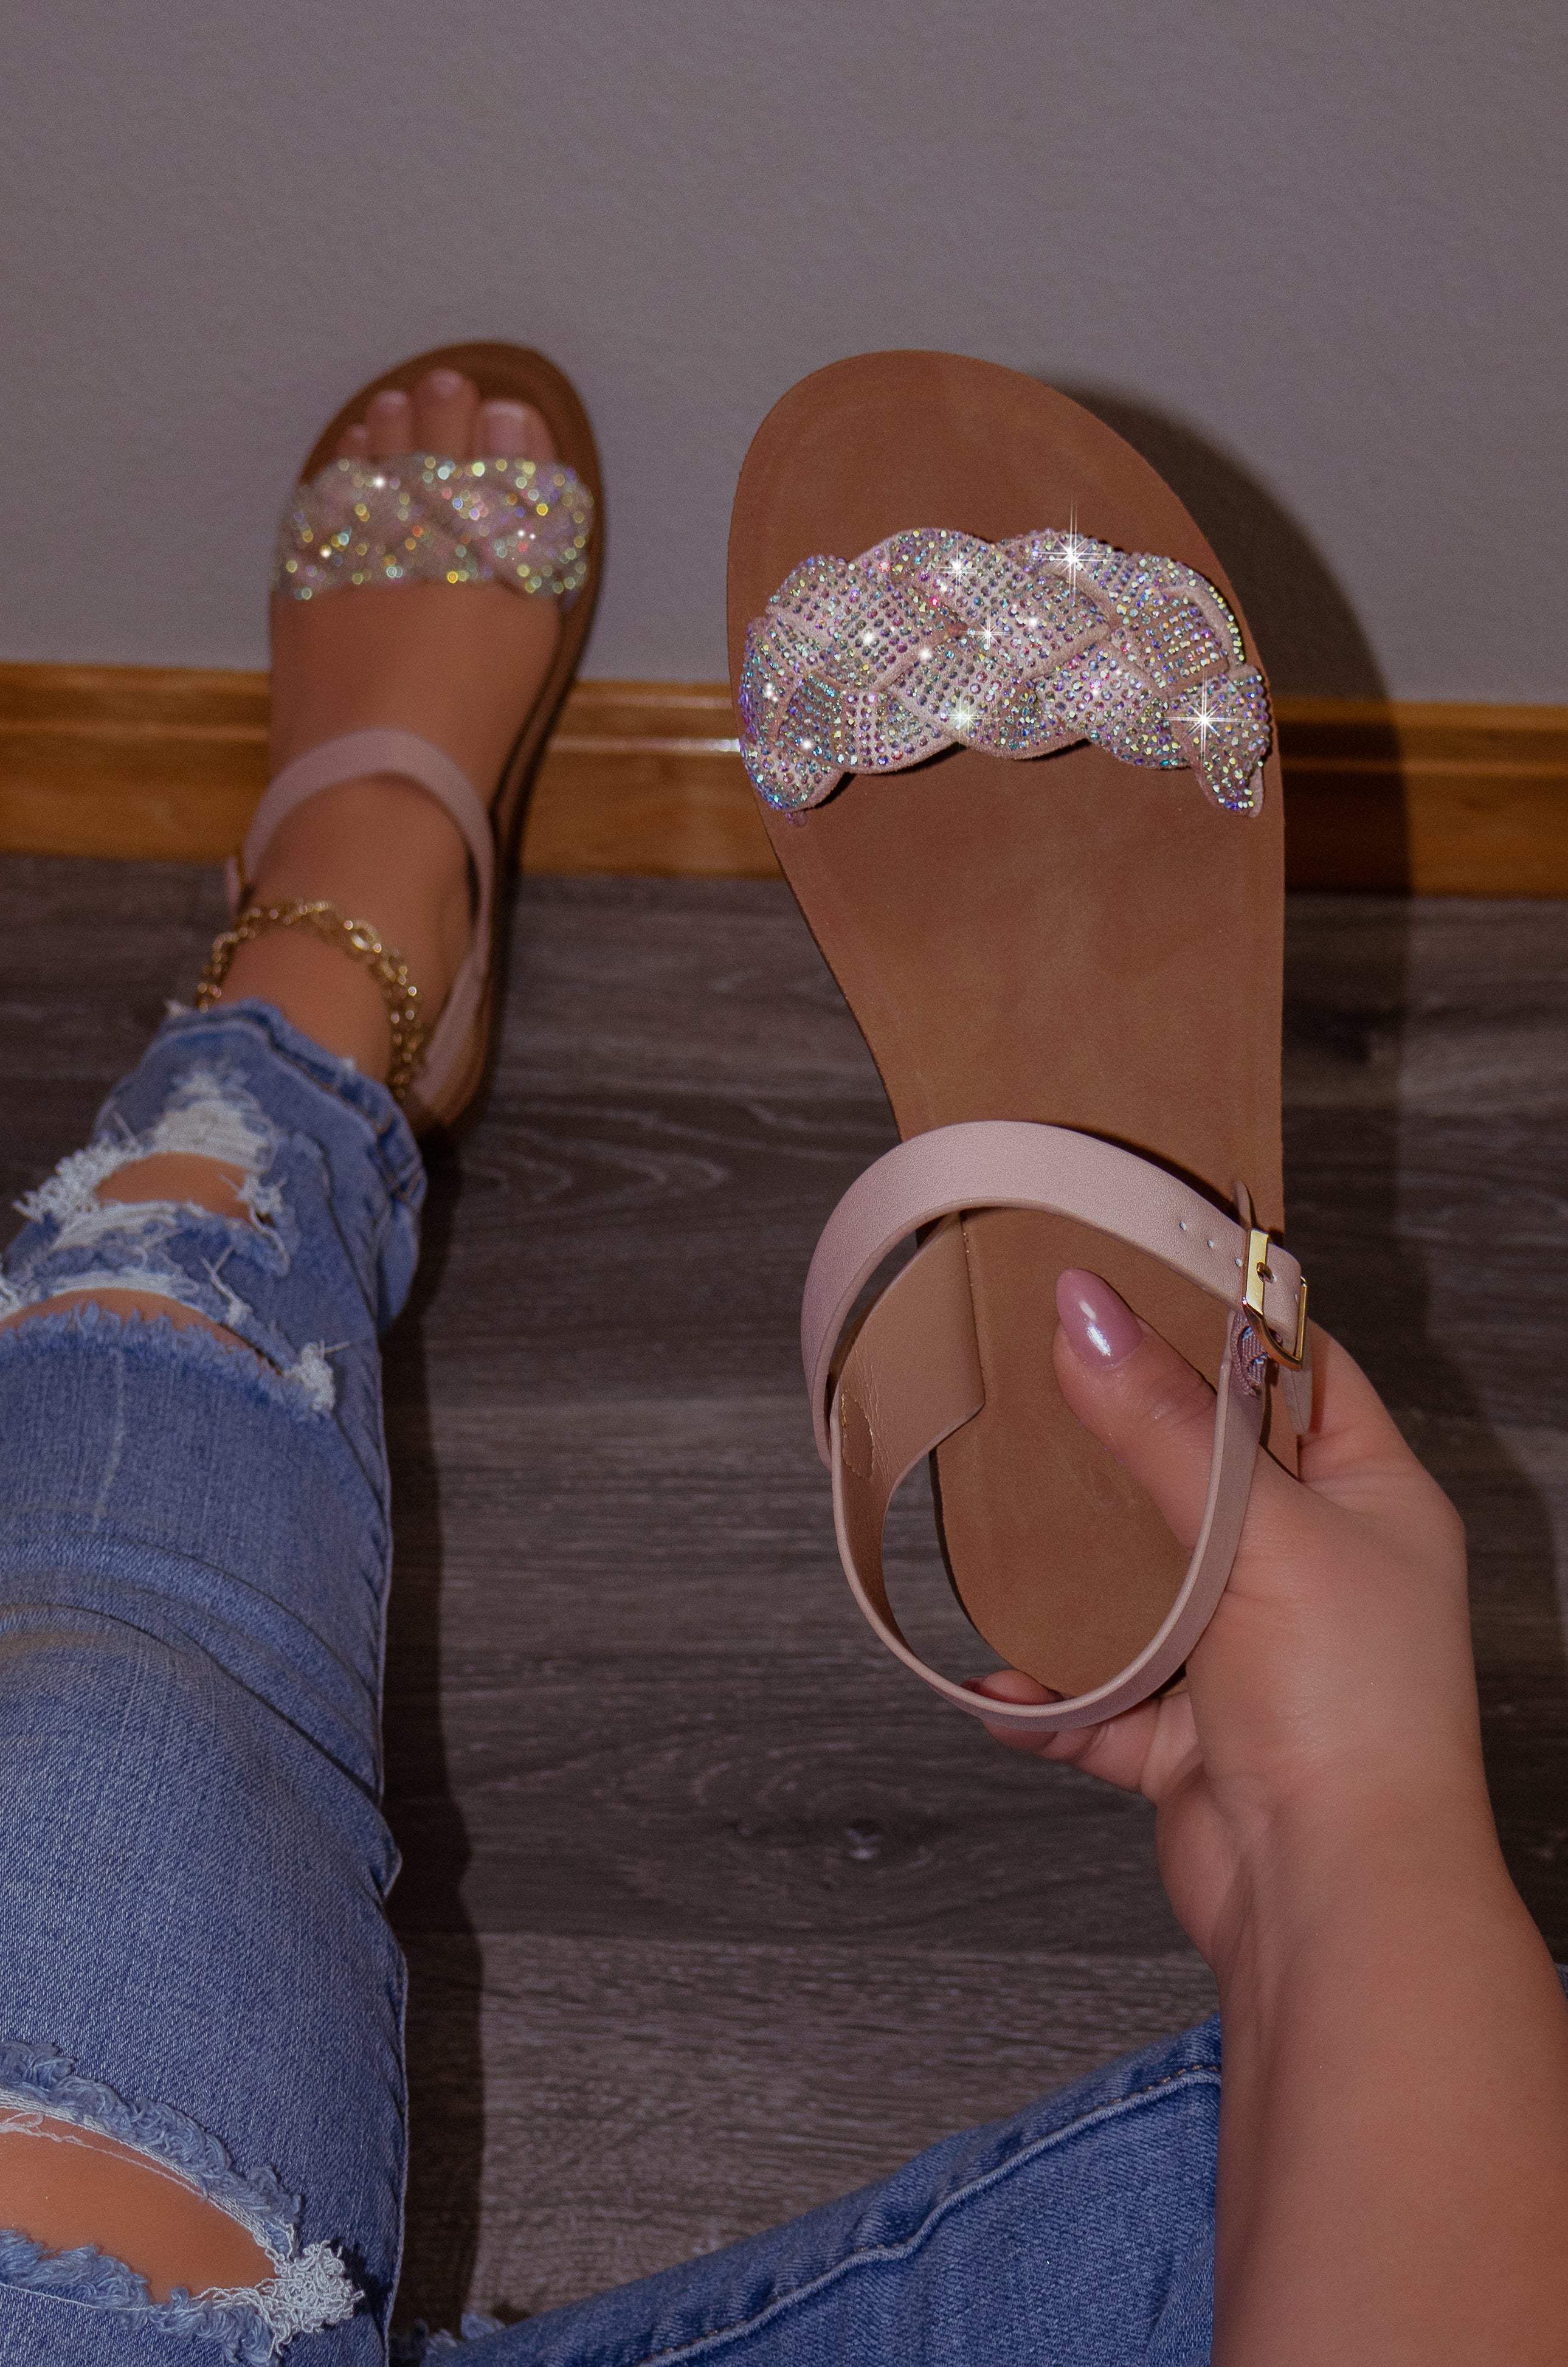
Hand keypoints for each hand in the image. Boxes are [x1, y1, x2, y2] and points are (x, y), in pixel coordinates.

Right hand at [971, 1269, 1480, 1974]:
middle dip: (1116, 1444)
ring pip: (1139, 1588)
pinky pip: (1101, 1701)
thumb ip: (1162, 1424)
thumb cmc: (1354, 1720)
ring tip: (994, 1538)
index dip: (1220, 1321)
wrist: (1334, 1906)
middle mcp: (1317, 1574)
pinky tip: (1001, 1688)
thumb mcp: (1259, 1535)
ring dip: (1068, 1584)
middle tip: (1036, 1382)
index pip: (1297, 1374)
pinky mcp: (1192, 1740)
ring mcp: (1252, 1658)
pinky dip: (1050, 1700)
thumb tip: (1088, 1311)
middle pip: (1201, 1475)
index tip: (1131, 1271)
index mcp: (1373, 1502)